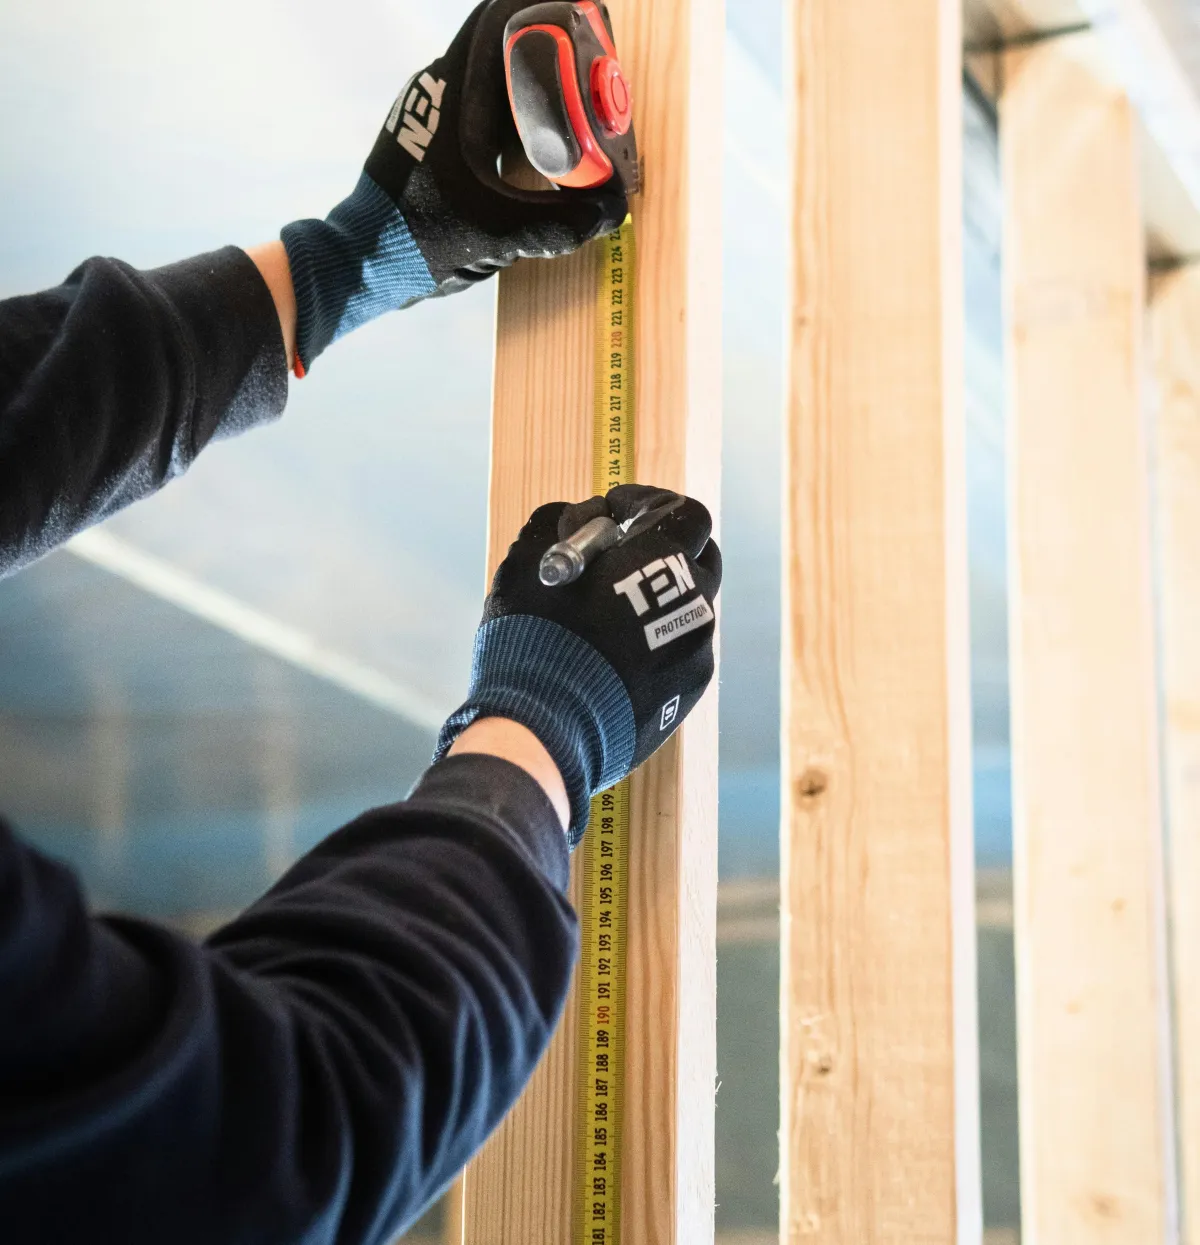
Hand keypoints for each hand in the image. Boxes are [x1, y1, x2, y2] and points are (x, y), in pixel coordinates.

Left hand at [280, 0, 627, 375]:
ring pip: (488, 78)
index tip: (579, 18)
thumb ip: (557, 226)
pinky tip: (538, 146)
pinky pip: (478, 108)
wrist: (364, 262)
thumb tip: (611, 213)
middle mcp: (438, 89)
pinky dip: (511, 115)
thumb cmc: (419, 238)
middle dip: (546, 53)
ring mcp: (431, 112)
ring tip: (572, 108)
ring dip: (529, 86)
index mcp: (452, 93)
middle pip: (499, 45)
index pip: (496, 20)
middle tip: (588, 72)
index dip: (538, 9)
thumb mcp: (498, 234)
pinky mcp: (430, 138)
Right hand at [435, 485, 721, 844]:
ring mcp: (697, 654)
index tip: (613, 512)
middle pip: (698, 561)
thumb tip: (583, 523)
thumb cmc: (536, 632)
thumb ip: (564, 524)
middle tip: (617, 559)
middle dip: (661, 552)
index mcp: (668, 560)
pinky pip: (675, 655)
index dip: (647, 504)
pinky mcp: (686, 696)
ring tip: (605, 616)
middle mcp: (697, 604)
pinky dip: (650, 647)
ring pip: (686, 612)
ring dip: (654, 602)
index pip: (686, 513)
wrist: (546, 726)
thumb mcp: (531, 555)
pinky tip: (609, 659)